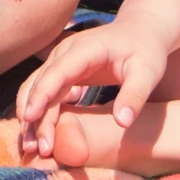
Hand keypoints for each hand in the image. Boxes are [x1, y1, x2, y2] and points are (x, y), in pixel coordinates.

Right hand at [13, 18, 170, 158]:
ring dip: (30, 117)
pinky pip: (42, 92)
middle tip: (38, 148)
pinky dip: (37, 113)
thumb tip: (122, 123)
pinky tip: (39, 134)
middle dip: (35, 116)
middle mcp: (65, 53)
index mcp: (85, 49)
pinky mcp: (61, 72)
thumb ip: (135, 96)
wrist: (141, 31)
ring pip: (35, 89)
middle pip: (40, 84)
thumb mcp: (148, 72)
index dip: (41, 94)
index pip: (57, 72)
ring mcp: (60, 61)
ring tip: (31, 146)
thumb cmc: (146, 51)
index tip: (30, 118)